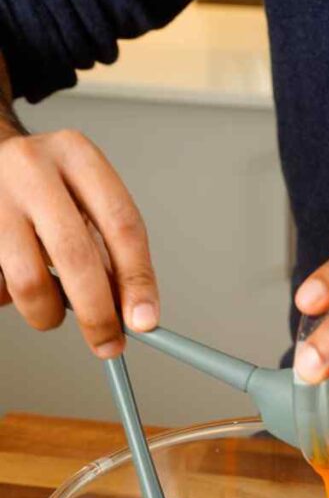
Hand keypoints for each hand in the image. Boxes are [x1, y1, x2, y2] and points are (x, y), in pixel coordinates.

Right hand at [0, 126, 158, 356]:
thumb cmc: (47, 188)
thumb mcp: (85, 200)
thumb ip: (110, 250)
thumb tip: (134, 314)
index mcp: (76, 155)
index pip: (122, 224)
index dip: (137, 279)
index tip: (145, 320)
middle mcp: (32, 167)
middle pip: (76, 255)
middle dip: (97, 313)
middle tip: (108, 342)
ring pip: (29, 280)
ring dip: (48, 313)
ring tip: (52, 311)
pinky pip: (1, 286)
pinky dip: (15, 300)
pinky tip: (16, 284)